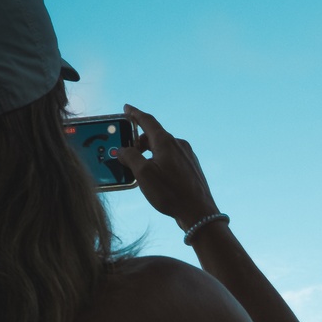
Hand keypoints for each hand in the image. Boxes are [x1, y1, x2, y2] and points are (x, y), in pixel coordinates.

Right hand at [117, 105, 219, 229]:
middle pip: (155, 135)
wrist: (199, 213)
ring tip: (141, 167)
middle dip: (139, 141)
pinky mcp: (192, 168)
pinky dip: (160, 161)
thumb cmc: (171, 193)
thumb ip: (130, 157)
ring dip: (150, 153)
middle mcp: (179, 145)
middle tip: (128, 151)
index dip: (135, 114)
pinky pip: (172, 158)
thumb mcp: (143, 174)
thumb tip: (122, 150)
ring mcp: (188, 156)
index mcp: (166, 142)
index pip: (148, 121)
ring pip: (164, 148)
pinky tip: (157, 176)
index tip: (127, 108)